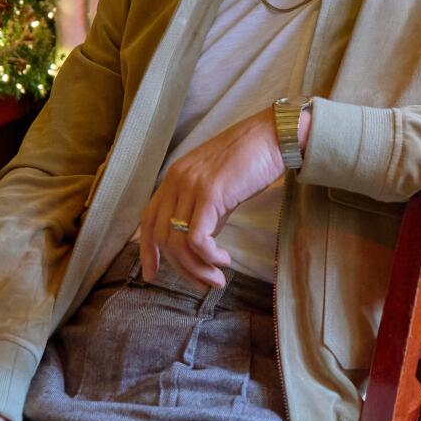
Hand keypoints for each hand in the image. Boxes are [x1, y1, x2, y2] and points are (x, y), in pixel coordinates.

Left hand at [139, 105, 309, 287]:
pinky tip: (224, 261)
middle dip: (180, 268)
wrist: (273, 137)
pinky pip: (197, 238)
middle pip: (161, 237)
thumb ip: (204, 213)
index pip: (148, 220)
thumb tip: (200, 246)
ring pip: (178, 242)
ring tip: (217, 280)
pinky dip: (208, 257)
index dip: (147, 250)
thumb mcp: (219, 189)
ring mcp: (191, 186)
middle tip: (203, 284)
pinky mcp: (210, 194)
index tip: (150, 274)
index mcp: (174, 178)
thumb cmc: (251, 161)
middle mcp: (176, 181)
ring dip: (197, 269)